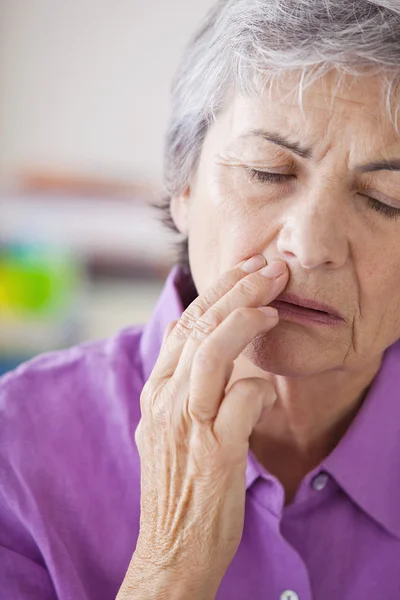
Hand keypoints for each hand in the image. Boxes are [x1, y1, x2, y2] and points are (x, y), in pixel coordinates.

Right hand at [117, 255, 288, 599]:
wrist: (172, 547)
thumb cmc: (179, 485)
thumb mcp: (169, 426)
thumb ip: (184, 385)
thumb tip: (207, 341)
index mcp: (156, 392)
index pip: (184, 326)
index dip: (216, 293)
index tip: (246, 270)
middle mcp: (165, 402)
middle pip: (198, 329)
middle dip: (235, 291)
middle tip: (268, 268)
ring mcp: (186, 426)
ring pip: (211, 354)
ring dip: (243, 322)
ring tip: (271, 304)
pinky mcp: (214, 453)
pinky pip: (241, 402)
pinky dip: (258, 388)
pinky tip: (266, 388)